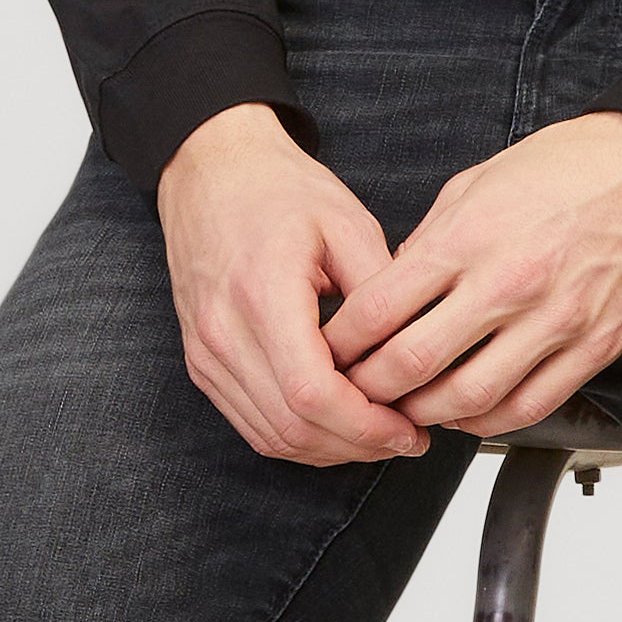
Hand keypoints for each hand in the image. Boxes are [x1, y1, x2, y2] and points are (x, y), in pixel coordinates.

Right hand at [155, 105, 429, 466]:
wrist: (211, 172)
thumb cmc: (276, 190)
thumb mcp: (347, 225)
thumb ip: (383, 294)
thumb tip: (418, 354)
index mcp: (262, 294)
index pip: (312, 393)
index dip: (365, 425)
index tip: (407, 428)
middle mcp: (224, 332)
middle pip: (293, 426)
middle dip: (357, 445)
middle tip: (405, 438)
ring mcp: (207, 352)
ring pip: (271, 435)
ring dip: (330, 449)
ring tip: (379, 435)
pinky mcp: (203, 362)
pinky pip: (251, 423)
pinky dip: (299, 437)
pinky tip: (338, 427)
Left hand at [322, 111, 621, 436]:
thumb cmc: (573, 166)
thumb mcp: (479, 181)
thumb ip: (431, 240)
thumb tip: (395, 285)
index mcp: (470, 236)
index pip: (380, 309)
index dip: (342, 343)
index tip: (328, 352)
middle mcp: (509, 283)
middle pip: (414, 363)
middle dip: (371, 389)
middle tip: (356, 393)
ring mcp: (555, 320)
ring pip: (469, 398)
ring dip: (426, 413)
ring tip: (409, 408)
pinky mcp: (594, 346)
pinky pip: (530, 405)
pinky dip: (487, 421)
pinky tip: (468, 414)